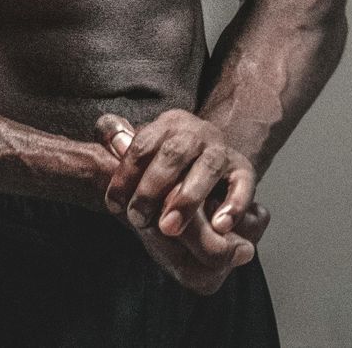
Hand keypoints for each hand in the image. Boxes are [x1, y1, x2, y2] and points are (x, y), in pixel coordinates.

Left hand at [95, 110, 263, 280]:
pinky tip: (220, 226)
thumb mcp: (145, 146)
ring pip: (208, 167)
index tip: (113, 205)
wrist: (213, 155)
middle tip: (138, 219)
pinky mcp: (244, 170)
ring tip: (170, 228)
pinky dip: (234, 205)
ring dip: (187, 199)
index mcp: (168, 124)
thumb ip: (119, 138)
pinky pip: (243, 185)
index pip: (143, 145)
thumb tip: (107, 133)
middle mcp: (197, 132)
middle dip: (153, 188)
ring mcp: (221, 150)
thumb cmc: (168, 159)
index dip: (126, 175)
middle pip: (173, 154)